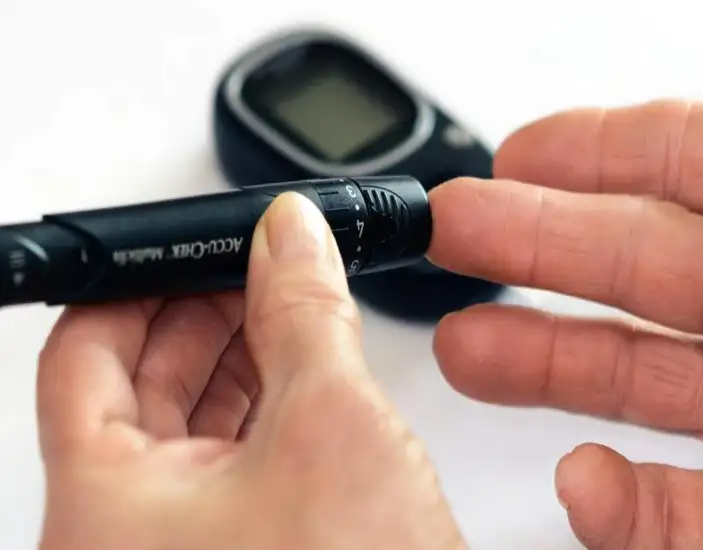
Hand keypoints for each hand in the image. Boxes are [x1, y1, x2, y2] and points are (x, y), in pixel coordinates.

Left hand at [36, 193, 464, 549]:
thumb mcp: (332, 430)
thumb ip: (305, 314)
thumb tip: (291, 235)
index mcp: (103, 509)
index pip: (84, 352)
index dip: (141, 280)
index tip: (199, 243)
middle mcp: (123, 533)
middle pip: (135, 381)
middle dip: (204, 309)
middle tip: (260, 263)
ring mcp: (179, 544)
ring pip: (187, 419)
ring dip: (240, 353)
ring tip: (291, 302)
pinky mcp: (235, 546)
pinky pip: (230, 455)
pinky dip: (264, 401)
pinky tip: (304, 366)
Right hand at [429, 0, 702, 547]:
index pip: (696, 166)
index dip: (599, 149)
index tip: (519, 150)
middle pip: (632, 268)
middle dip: (527, 244)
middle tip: (451, 233)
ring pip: (624, 381)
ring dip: (533, 366)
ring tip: (462, 350)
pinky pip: (663, 508)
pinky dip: (609, 501)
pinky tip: (585, 483)